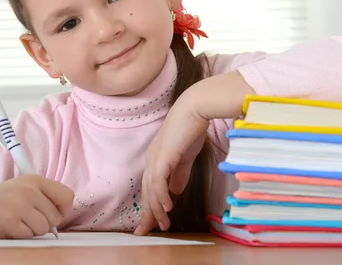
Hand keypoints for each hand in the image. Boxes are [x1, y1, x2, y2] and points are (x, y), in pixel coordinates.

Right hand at [0, 175, 73, 238]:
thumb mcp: (22, 188)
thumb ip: (44, 197)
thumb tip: (62, 214)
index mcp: (35, 179)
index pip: (67, 196)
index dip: (62, 209)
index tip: (52, 212)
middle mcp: (28, 190)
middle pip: (55, 217)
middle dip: (44, 223)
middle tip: (26, 218)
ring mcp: (18, 205)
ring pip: (43, 229)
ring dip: (31, 231)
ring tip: (17, 221)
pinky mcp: (9, 222)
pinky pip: (28, 237)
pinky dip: (19, 236)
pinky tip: (8, 227)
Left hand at [135, 101, 208, 234]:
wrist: (195, 109)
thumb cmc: (190, 129)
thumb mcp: (185, 157)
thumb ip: (179, 174)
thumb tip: (175, 191)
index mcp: (156, 160)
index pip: (150, 188)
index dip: (150, 206)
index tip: (151, 223)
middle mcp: (152, 160)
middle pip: (146, 192)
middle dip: (147, 213)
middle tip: (146, 232)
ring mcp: (156, 158)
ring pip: (151, 189)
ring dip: (156, 209)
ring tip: (161, 225)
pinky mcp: (163, 156)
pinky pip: (159, 180)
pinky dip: (161, 195)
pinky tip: (166, 207)